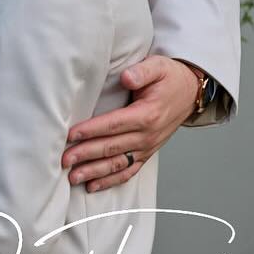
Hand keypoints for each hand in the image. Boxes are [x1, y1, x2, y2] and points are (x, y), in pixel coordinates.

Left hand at [62, 55, 199, 191]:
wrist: (190, 93)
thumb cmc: (170, 78)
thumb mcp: (158, 67)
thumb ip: (142, 72)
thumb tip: (127, 77)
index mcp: (147, 114)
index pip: (114, 124)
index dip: (91, 130)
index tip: (71, 135)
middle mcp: (147, 135)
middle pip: (111, 147)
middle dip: (86, 154)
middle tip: (64, 160)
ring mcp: (147, 147)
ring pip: (118, 164)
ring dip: (94, 172)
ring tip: (73, 177)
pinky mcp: (146, 153)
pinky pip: (128, 171)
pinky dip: (111, 181)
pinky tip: (93, 186)